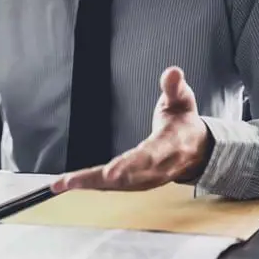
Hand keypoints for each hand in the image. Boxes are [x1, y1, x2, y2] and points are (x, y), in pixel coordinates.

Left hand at [52, 67, 213, 193]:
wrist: (197, 150)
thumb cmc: (183, 122)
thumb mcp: (182, 101)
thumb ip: (174, 87)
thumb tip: (172, 72)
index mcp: (168, 147)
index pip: (148, 157)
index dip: (130, 165)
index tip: (111, 172)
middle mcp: (156, 169)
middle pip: (124, 177)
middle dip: (96, 179)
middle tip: (70, 181)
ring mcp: (145, 180)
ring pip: (113, 185)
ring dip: (86, 185)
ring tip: (61, 184)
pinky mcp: (135, 184)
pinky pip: (110, 187)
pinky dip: (89, 186)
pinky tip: (68, 185)